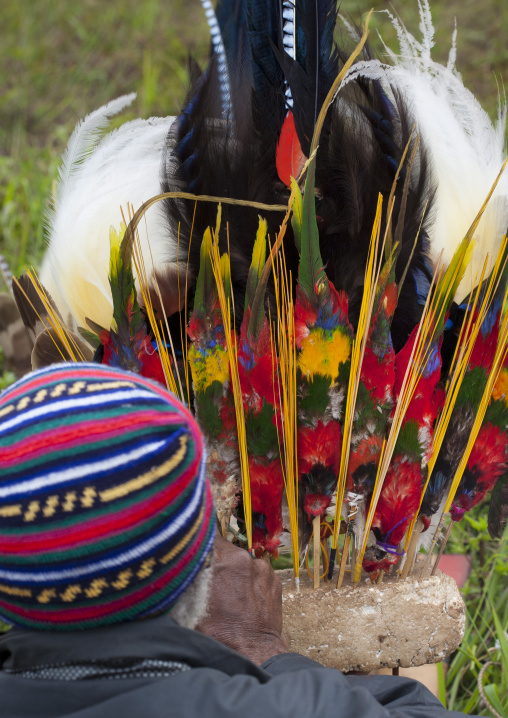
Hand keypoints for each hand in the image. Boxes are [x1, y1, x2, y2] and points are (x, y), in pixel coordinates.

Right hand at [196, 535, 287, 664]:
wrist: (252, 652)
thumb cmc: (217, 632)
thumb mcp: (190, 602)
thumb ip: (187, 575)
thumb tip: (180, 561)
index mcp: (221, 559)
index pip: (207, 534)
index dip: (199, 540)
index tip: (194, 547)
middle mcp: (243, 557)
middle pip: (224, 548)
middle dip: (216, 559)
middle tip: (209, 577)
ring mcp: (262, 567)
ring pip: (241, 560)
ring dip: (234, 570)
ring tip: (228, 593)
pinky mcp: (274, 578)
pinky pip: (256, 572)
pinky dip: (249, 579)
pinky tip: (243, 598)